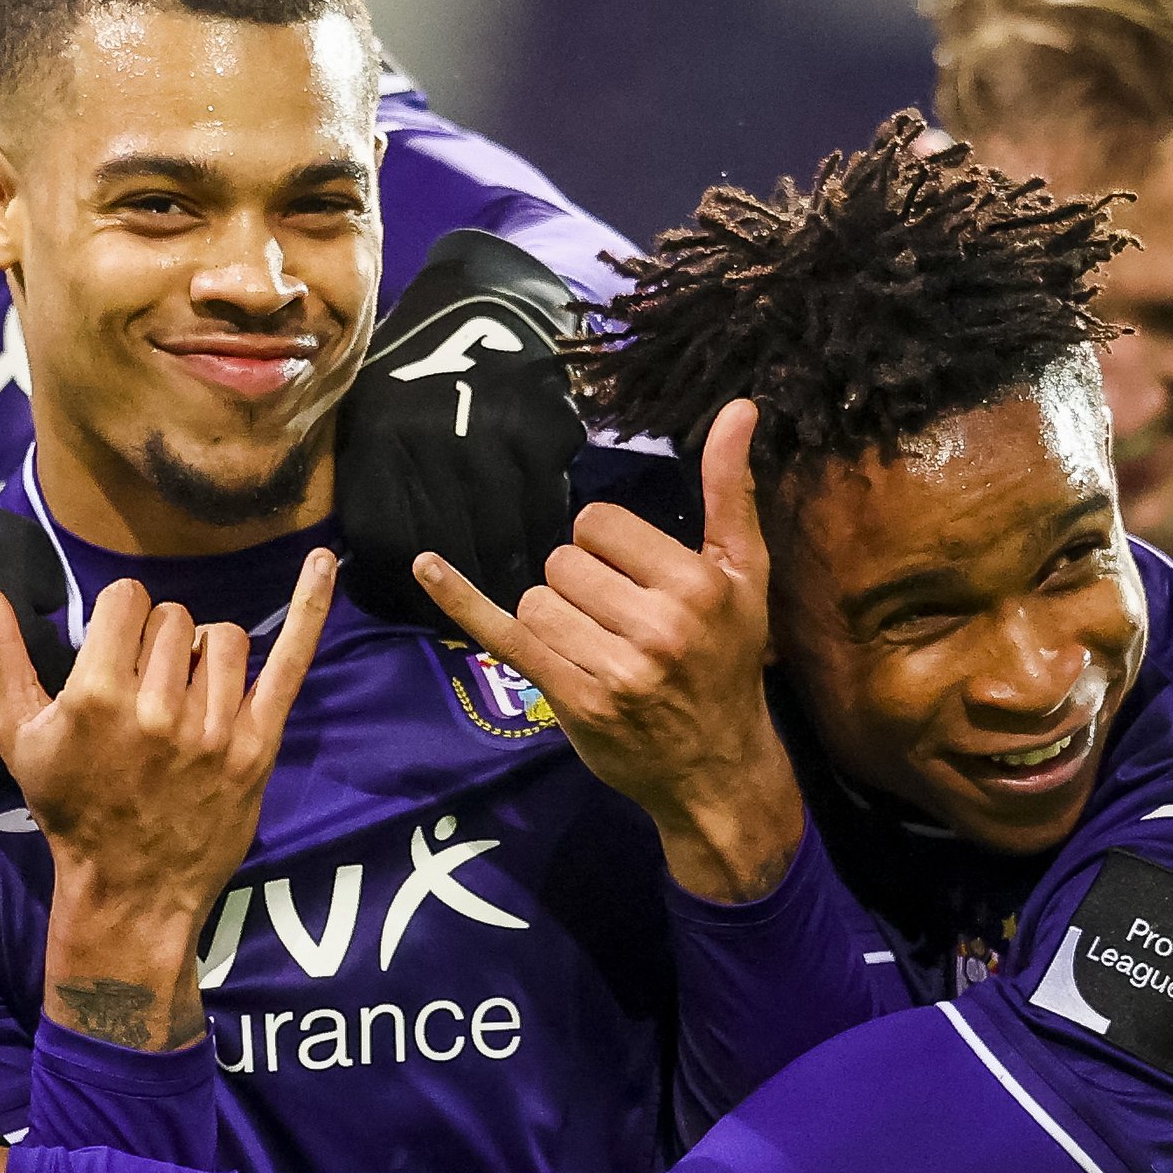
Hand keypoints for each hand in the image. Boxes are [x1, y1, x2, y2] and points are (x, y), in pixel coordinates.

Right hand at [0, 550, 336, 1047]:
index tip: (111, 657)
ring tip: (184, 697)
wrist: (130, 889)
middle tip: (144, 694)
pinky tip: (324, 560)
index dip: (117, 622)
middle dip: (157, 643)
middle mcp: (159, 709)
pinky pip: (291, 660)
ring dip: (203, 655)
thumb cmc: (67, 806)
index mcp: (97, 696)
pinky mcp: (258, 745)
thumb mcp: (15, 731)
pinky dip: (309, 606)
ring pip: (222, 637)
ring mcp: (216, 728)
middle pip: (174, 617)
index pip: (127, 599)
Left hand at [334, 229, 584, 629]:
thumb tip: (371, 577)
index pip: (388, 543)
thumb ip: (367, 488)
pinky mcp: (545, 426)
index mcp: (377, 441)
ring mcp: (491, 433)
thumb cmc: (412, 369)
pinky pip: (548, 501)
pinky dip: (547, 529)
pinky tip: (546, 544)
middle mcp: (430, 440)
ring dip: (514, 571)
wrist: (476, 298)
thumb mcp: (365, 417)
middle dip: (469, 590)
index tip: (429, 614)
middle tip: (487, 613)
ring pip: (506, 532)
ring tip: (521, 593)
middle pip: (453, 547)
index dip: (407, 591)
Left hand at [416, 398, 800, 900]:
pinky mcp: (573, 700)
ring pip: (536, 598)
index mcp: (695, 585)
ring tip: (595, 642)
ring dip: (553, 614)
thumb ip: (732, 491)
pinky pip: (504, 635)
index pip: (598, 523)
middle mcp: (656, 626)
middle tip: (617, 616)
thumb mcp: (746, 575)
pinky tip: (426, 566)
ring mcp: (612, 668)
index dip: (606, 544)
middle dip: (579, 581)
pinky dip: (461, 600)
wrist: (717, 767)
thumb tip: (738, 406)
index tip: (632, 575)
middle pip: (562, 560)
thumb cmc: (729, 660)